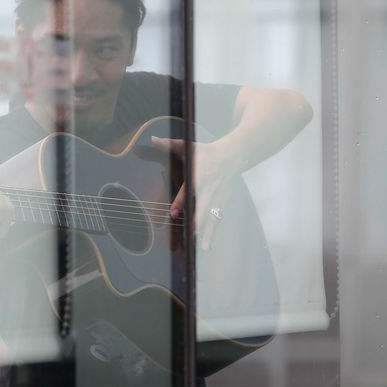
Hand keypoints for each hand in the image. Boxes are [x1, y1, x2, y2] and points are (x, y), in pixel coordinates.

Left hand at [151, 136, 242, 250]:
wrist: (233, 155)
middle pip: (204, 208)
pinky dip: (215, 232)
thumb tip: (152, 139)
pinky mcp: (223, 202)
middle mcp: (209, 190)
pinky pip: (218, 219)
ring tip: (204, 247)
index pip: (188, 191)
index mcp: (198, 177)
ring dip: (209, 233)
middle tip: (192, 233)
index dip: (181, 202)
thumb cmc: (208, 152)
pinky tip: (210, 244)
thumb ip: (169, 144)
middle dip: (199, 222)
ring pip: (213, 218)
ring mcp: (217, 197)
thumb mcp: (188, 145)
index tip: (173, 212)